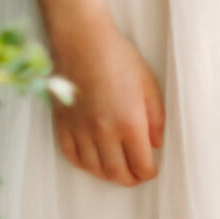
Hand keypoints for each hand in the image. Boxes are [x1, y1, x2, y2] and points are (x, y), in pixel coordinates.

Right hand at [46, 16, 164, 186]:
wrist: (81, 40)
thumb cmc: (118, 57)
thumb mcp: (148, 84)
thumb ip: (156, 118)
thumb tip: (156, 144)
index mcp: (129, 123)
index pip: (141, 166)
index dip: (148, 172)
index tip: (150, 169)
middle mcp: (104, 132)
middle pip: (117, 174)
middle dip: (130, 178)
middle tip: (135, 174)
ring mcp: (80, 131)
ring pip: (94, 169)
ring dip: (108, 174)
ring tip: (116, 167)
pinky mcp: (63, 125)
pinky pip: (72, 156)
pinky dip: (84, 164)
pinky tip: (93, 159)